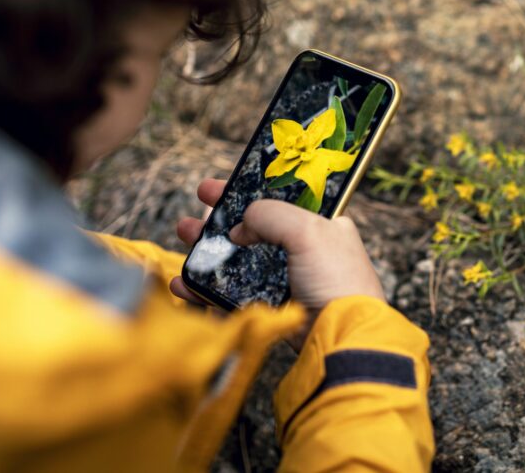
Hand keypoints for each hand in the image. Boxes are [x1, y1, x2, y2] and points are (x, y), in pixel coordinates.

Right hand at [170, 178, 385, 346]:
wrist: (340, 335)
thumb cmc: (335, 279)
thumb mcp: (307, 231)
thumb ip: (270, 215)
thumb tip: (240, 228)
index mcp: (321, 224)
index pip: (277, 199)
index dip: (244, 192)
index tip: (214, 189)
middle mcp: (303, 250)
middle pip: (250, 228)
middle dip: (218, 220)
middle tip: (194, 212)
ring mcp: (285, 280)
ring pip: (236, 260)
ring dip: (207, 250)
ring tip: (183, 238)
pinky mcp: (271, 307)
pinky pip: (230, 293)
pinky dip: (205, 288)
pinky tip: (184, 283)